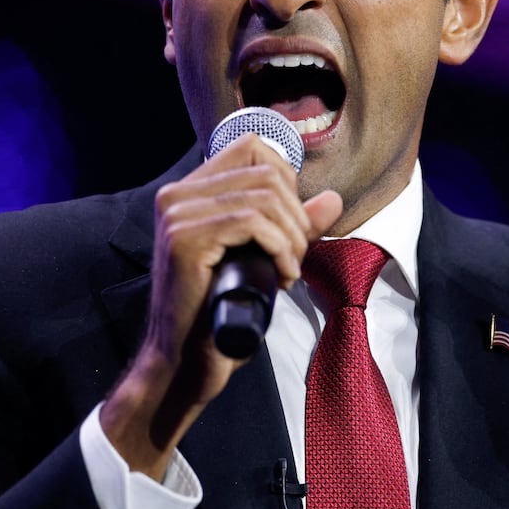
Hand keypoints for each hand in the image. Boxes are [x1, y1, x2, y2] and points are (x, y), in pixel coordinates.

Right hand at [101, 132, 341, 477]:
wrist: (185, 361)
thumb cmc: (222, 311)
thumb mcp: (264, 258)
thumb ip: (295, 226)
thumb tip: (333, 199)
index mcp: (190, 192)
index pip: (253, 147)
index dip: (288, 180)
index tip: (292, 225)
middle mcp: (176, 195)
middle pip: (266, 171)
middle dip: (297, 215)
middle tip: (296, 257)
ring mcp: (176, 215)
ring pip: (265, 196)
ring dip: (292, 235)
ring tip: (289, 270)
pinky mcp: (183, 239)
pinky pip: (252, 221)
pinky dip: (281, 248)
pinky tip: (282, 277)